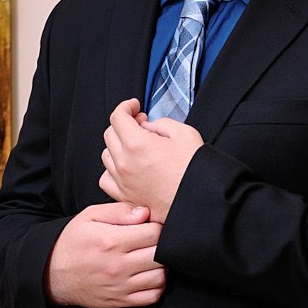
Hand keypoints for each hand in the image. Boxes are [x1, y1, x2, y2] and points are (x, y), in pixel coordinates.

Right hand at [44, 200, 165, 307]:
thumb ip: (119, 210)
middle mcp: (118, 265)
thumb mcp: (89, 216)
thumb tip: (145, 212)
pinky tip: (148, 276)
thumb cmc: (73, 242)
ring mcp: (120, 286)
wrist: (52, 273)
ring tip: (151, 259)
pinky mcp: (121, 301)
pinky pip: (152, 296)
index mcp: (112, 240)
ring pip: (160, 276)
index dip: (156, 227)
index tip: (149, 227)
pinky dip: (157, 286)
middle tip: (152, 243)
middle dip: (161, 246)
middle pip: (161, 254)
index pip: (154, 233)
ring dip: (161, 267)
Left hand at [99, 100, 202, 223]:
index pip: (118, 117)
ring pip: (106, 155)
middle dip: (123, 124)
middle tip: (140, 124)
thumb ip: (161, 124)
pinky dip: (112, 170)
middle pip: (110, 134)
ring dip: (118, 146)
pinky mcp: (126, 197)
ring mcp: (123, 182)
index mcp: (137, 144)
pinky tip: (125, 167)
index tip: (134, 107)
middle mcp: (125, 164)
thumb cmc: (196, 171)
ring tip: (134, 146)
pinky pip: (106, 179)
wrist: (200, 200)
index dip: (126, 107)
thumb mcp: (185, 134)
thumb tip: (149, 127)